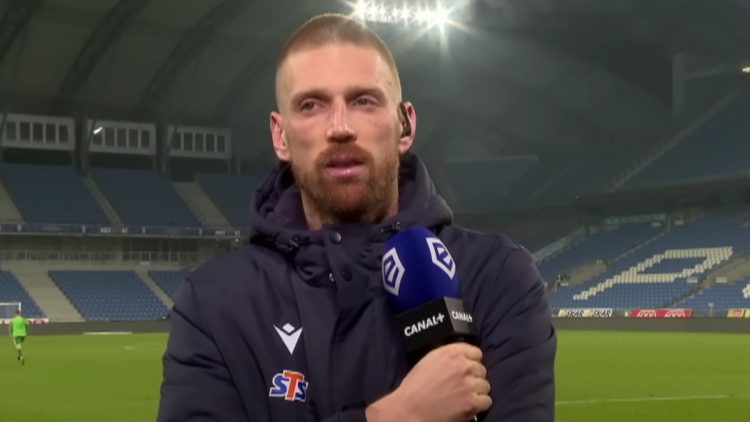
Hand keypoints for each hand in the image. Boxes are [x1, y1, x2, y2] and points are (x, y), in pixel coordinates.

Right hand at [366, 343, 490, 421]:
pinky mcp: (472, 402)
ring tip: (464, 396)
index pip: (476, 353)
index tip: (466, 369)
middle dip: (473, 377)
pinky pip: (486, 401)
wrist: (409, 409)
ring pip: (485, 385)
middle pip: (481, 369)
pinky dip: (479, 404)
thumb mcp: (429, 360)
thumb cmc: (415, 386)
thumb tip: (462, 358)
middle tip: (462, 385)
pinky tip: (468, 405)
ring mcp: (469, 384)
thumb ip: (448, 356)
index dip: (471, 362)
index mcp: (451, 352)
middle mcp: (463, 366)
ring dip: (477, 391)